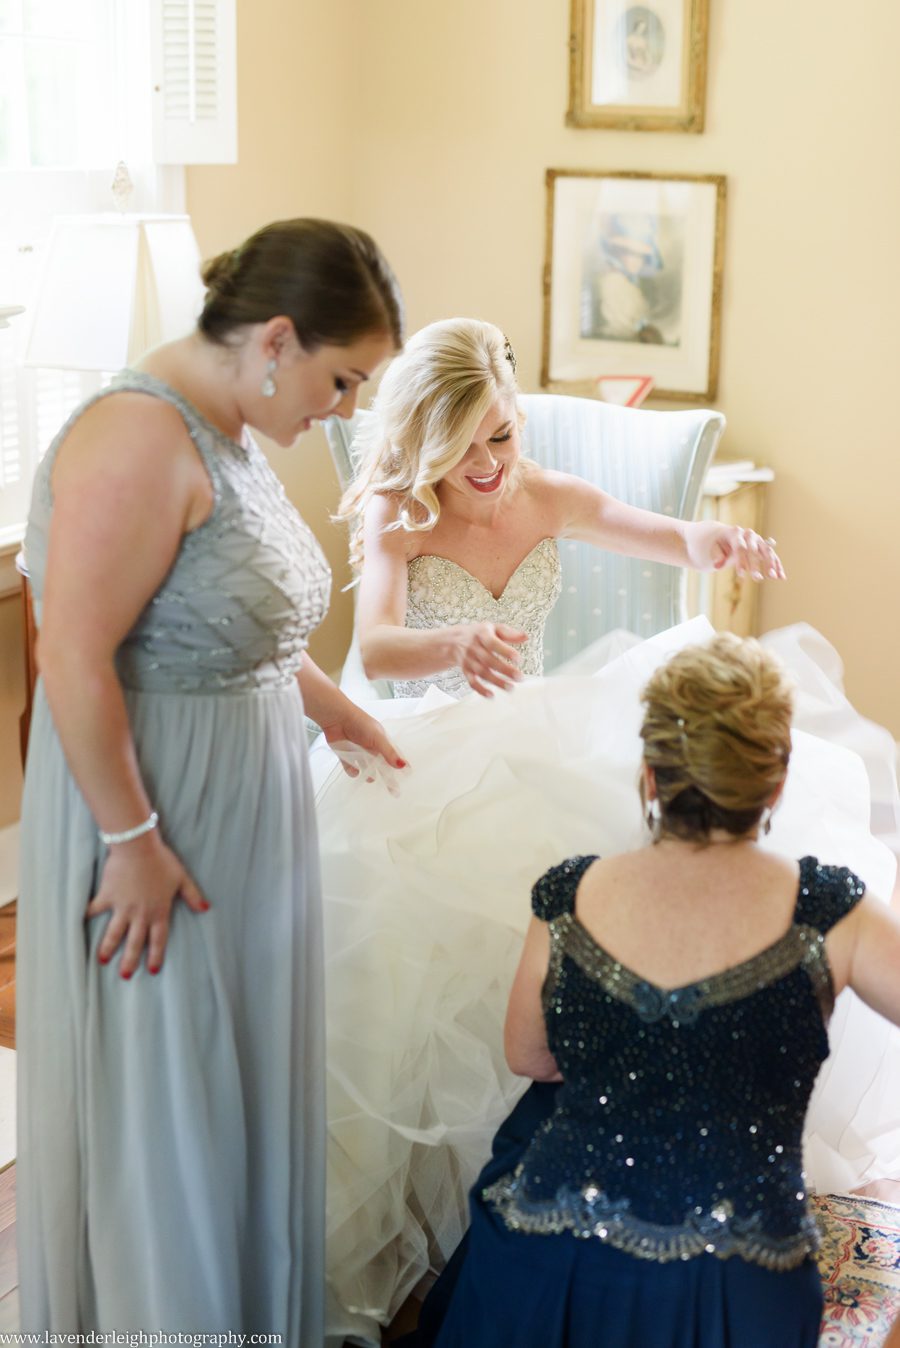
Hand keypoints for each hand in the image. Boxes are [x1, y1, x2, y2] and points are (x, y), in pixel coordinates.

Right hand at [85, 834, 207, 977]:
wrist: (137, 847)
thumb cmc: (162, 861)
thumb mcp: (182, 878)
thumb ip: (193, 895)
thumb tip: (206, 909)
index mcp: (159, 911)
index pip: (158, 939)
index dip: (155, 956)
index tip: (152, 970)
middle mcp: (140, 914)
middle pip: (135, 943)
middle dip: (130, 961)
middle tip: (125, 976)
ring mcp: (122, 907)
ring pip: (114, 934)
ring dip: (108, 948)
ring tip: (102, 961)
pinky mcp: (107, 897)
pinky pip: (95, 910)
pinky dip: (88, 916)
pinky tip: (81, 924)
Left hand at [321, 704, 407, 780]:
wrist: (338, 718)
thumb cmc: (361, 724)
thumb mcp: (378, 738)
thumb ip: (389, 753)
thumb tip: (403, 766)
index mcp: (381, 742)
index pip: (393, 757)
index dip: (400, 766)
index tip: (407, 776)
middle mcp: (371, 748)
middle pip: (382, 766)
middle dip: (387, 778)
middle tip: (393, 792)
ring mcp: (359, 752)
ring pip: (366, 768)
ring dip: (369, 774)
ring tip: (370, 779)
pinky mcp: (346, 755)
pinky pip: (350, 768)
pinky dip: (352, 771)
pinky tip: (354, 771)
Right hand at [456, 622, 527, 696]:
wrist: (455, 640)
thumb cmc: (480, 634)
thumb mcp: (494, 628)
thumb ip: (510, 633)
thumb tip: (526, 637)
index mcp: (482, 635)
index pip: (493, 643)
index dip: (505, 651)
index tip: (518, 659)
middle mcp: (474, 648)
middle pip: (489, 660)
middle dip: (505, 670)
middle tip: (519, 677)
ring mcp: (469, 660)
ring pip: (482, 672)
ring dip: (496, 681)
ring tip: (510, 688)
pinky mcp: (466, 671)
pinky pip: (472, 681)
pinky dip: (480, 689)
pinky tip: (491, 695)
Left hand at [690, 524, 785, 580]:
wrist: (718, 536)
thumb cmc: (712, 543)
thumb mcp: (710, 549)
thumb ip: (716, 556)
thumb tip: (718, 565)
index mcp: (735, 533)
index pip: (740, 548)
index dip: (741, 561)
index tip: (741, 575)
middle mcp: (748, 535)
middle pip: (755, 550)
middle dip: (756, 565)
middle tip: (757, 579)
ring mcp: (757, 540)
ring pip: (766, 552)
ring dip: (771, 565)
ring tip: (774, 577)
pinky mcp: (762, 548)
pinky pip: (771, 556)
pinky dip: (776, 566)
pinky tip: (781, 577)